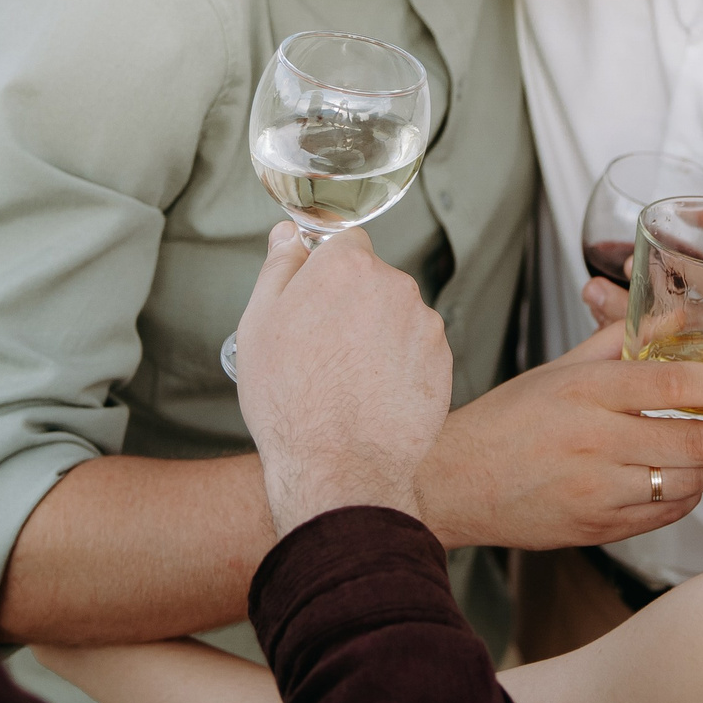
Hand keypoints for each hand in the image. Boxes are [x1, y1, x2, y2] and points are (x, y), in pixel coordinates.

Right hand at [238, 224, 450, 536]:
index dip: (326, 272)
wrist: (338, 467)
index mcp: (347, 266)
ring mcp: (424, 324)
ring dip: (378, 335)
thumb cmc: (290, 400)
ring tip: (347, 381)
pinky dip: (400, 366)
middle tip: (322, 350)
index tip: (314, 301)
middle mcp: (394, 285)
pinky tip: (372, 395)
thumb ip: (279, 268)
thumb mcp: (259, 324)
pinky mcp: (443, 361)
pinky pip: (417, 351)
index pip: (344, 243)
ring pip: (396, 316)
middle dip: (352, 305)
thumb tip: (289, 235)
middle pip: (373, 281)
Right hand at [415, 324, 702, 549]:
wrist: (453, 482)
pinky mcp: (596, 528)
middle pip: (692, 440)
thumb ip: (618, 342)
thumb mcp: (558, 370)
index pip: (670, 382)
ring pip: (684, 482)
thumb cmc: (507, 420)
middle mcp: (595, 441)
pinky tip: (690, 481)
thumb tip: (674, 320)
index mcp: (586, 392)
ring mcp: (597, 490)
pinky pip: (661, 515)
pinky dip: (686, 497)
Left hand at [580, 271, 702, 450]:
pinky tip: (616, 351)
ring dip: (626, 336)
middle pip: (676, 328)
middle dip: (628, 309)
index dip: (668, 269)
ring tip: (594, 304)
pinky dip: (643, 371)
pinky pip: (675, 393)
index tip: (635, 257)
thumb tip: (699, 211)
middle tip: (593, 287)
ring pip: (668, 363)